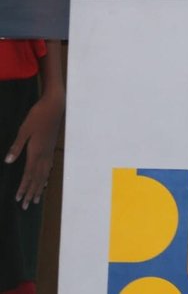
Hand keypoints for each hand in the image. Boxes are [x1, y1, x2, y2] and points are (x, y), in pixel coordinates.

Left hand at [5, 89, 62, 208]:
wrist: (54, 106)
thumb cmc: (38, 116)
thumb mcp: (24, 129)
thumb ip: (16, 146)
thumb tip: (8, 161)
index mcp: (36, 152)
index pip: (28, 174)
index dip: (23, 187)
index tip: (18, 199)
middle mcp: (44, 155)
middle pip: (37, 178)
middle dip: (31, 192)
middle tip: (26, 206)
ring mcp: (49, 152)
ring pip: (44, 174)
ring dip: (39, 187)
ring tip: (36, 199)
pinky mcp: (51, 148)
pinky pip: (49, 167)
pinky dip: (46, 177)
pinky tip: (45, 180)